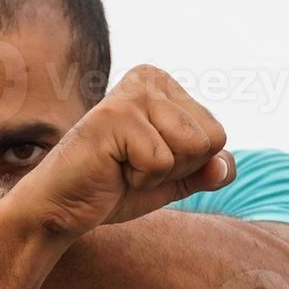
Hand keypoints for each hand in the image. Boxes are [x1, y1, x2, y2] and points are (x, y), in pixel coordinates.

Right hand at [0, 65, 234, 239]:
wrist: (63, 209)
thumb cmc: (113, 188)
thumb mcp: (172, 180)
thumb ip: (206, 171)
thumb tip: (226, 166)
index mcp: (164, 86)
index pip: (217, 135)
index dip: (186, 165)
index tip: (146, 162)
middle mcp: (150, 79)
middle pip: (210, 138)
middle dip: (176, 168)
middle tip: (133, 167)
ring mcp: (131, 94)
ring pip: (191, 147)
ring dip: (158, 174)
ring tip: (122, 166)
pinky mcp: (114, 117)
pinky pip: (161, 162)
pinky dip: (139, 180)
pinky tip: (111, 169)